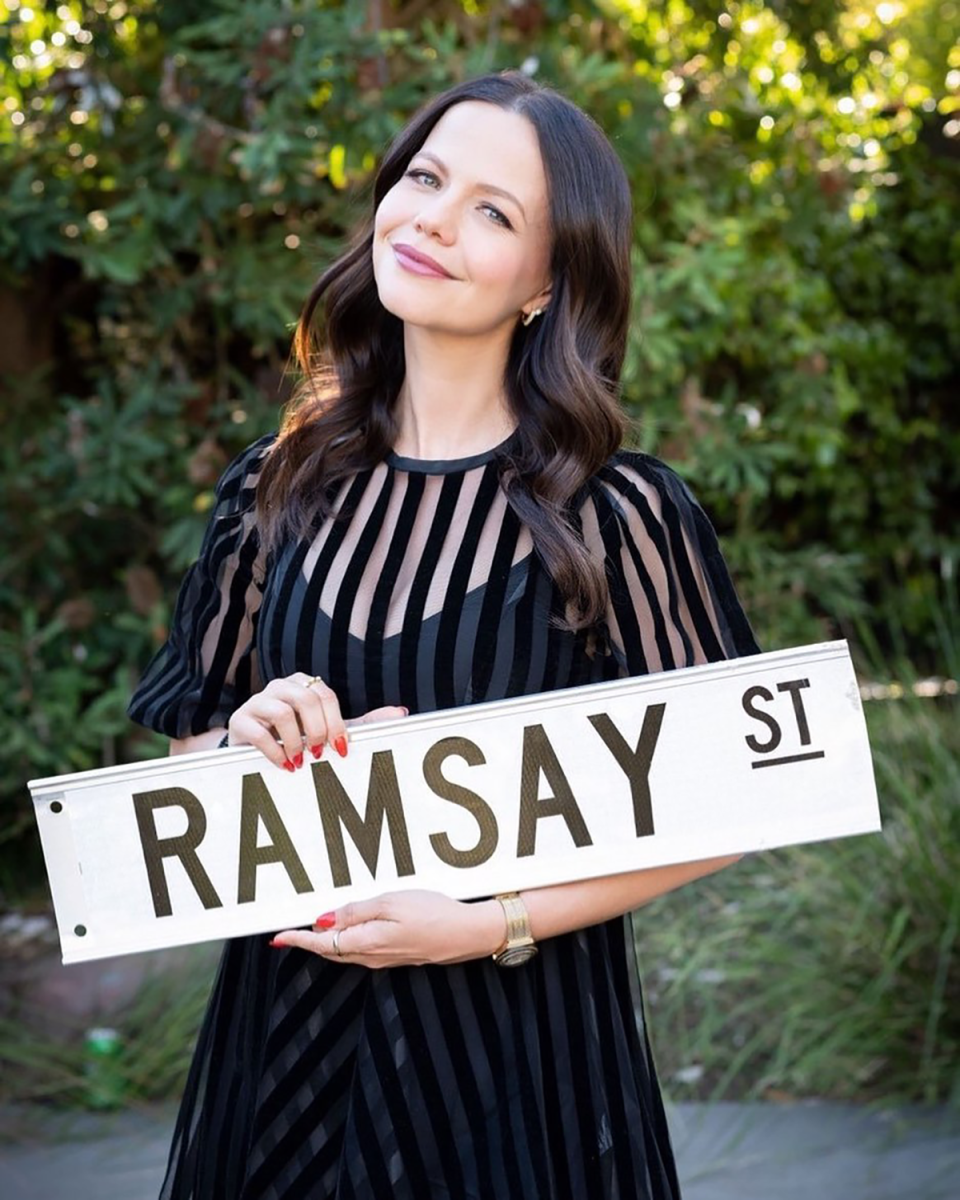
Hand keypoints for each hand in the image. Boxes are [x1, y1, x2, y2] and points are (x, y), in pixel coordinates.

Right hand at [225, 671, 405, 769]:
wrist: (255, 746)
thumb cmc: (298, 735)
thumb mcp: (331, 729)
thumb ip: (364, 722)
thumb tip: (401, 712)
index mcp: (305, 684)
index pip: (325, 695)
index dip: (336, 723)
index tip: (341, 749)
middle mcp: (281, 686)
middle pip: (306, 699)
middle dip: (317, 731)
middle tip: (319, 754)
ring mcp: (258, 701)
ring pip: (281, 712)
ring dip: (295, 742)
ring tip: (301, 760)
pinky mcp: (240, 720)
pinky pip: (258, 731)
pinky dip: (275, 752)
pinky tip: (285, 764)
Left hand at [270, 889, 506, 968]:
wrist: (466, 934)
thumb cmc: (432, 913)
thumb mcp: (391, 902)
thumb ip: (356, 912)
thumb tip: (325, 921)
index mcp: (366, 943)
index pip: (322, 944)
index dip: (298, 939)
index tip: (278, 937)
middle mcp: (371, 957)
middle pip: (330, 952)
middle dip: (308, 942)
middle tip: (288, 933)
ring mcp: (384, 959)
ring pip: (345, 953)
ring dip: (326, 943)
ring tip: (313, 929)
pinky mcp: (396, 956)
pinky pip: (361, 952)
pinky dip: (346, 943)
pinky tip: (349, 932)